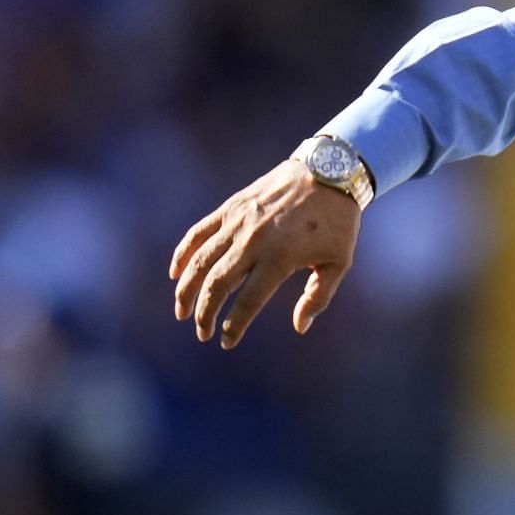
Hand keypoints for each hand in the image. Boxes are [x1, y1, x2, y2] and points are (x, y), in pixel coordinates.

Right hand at [170, 159, 362, 347]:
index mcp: (280, 258)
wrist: (328, 171)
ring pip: (200, 261)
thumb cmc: (338, 221)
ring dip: (186, 289)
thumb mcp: (339, 262)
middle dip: (204, 313)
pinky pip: (198, 233)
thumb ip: (318, 297)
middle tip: (202, 332)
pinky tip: (175, 273)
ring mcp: (237, 222)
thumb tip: (299, 327)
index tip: (227, 342)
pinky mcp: (230, 207)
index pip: (248, 302)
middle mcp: (253, 241)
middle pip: (216, 285)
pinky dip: (183, 253)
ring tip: (181, 311)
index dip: (234, 326)